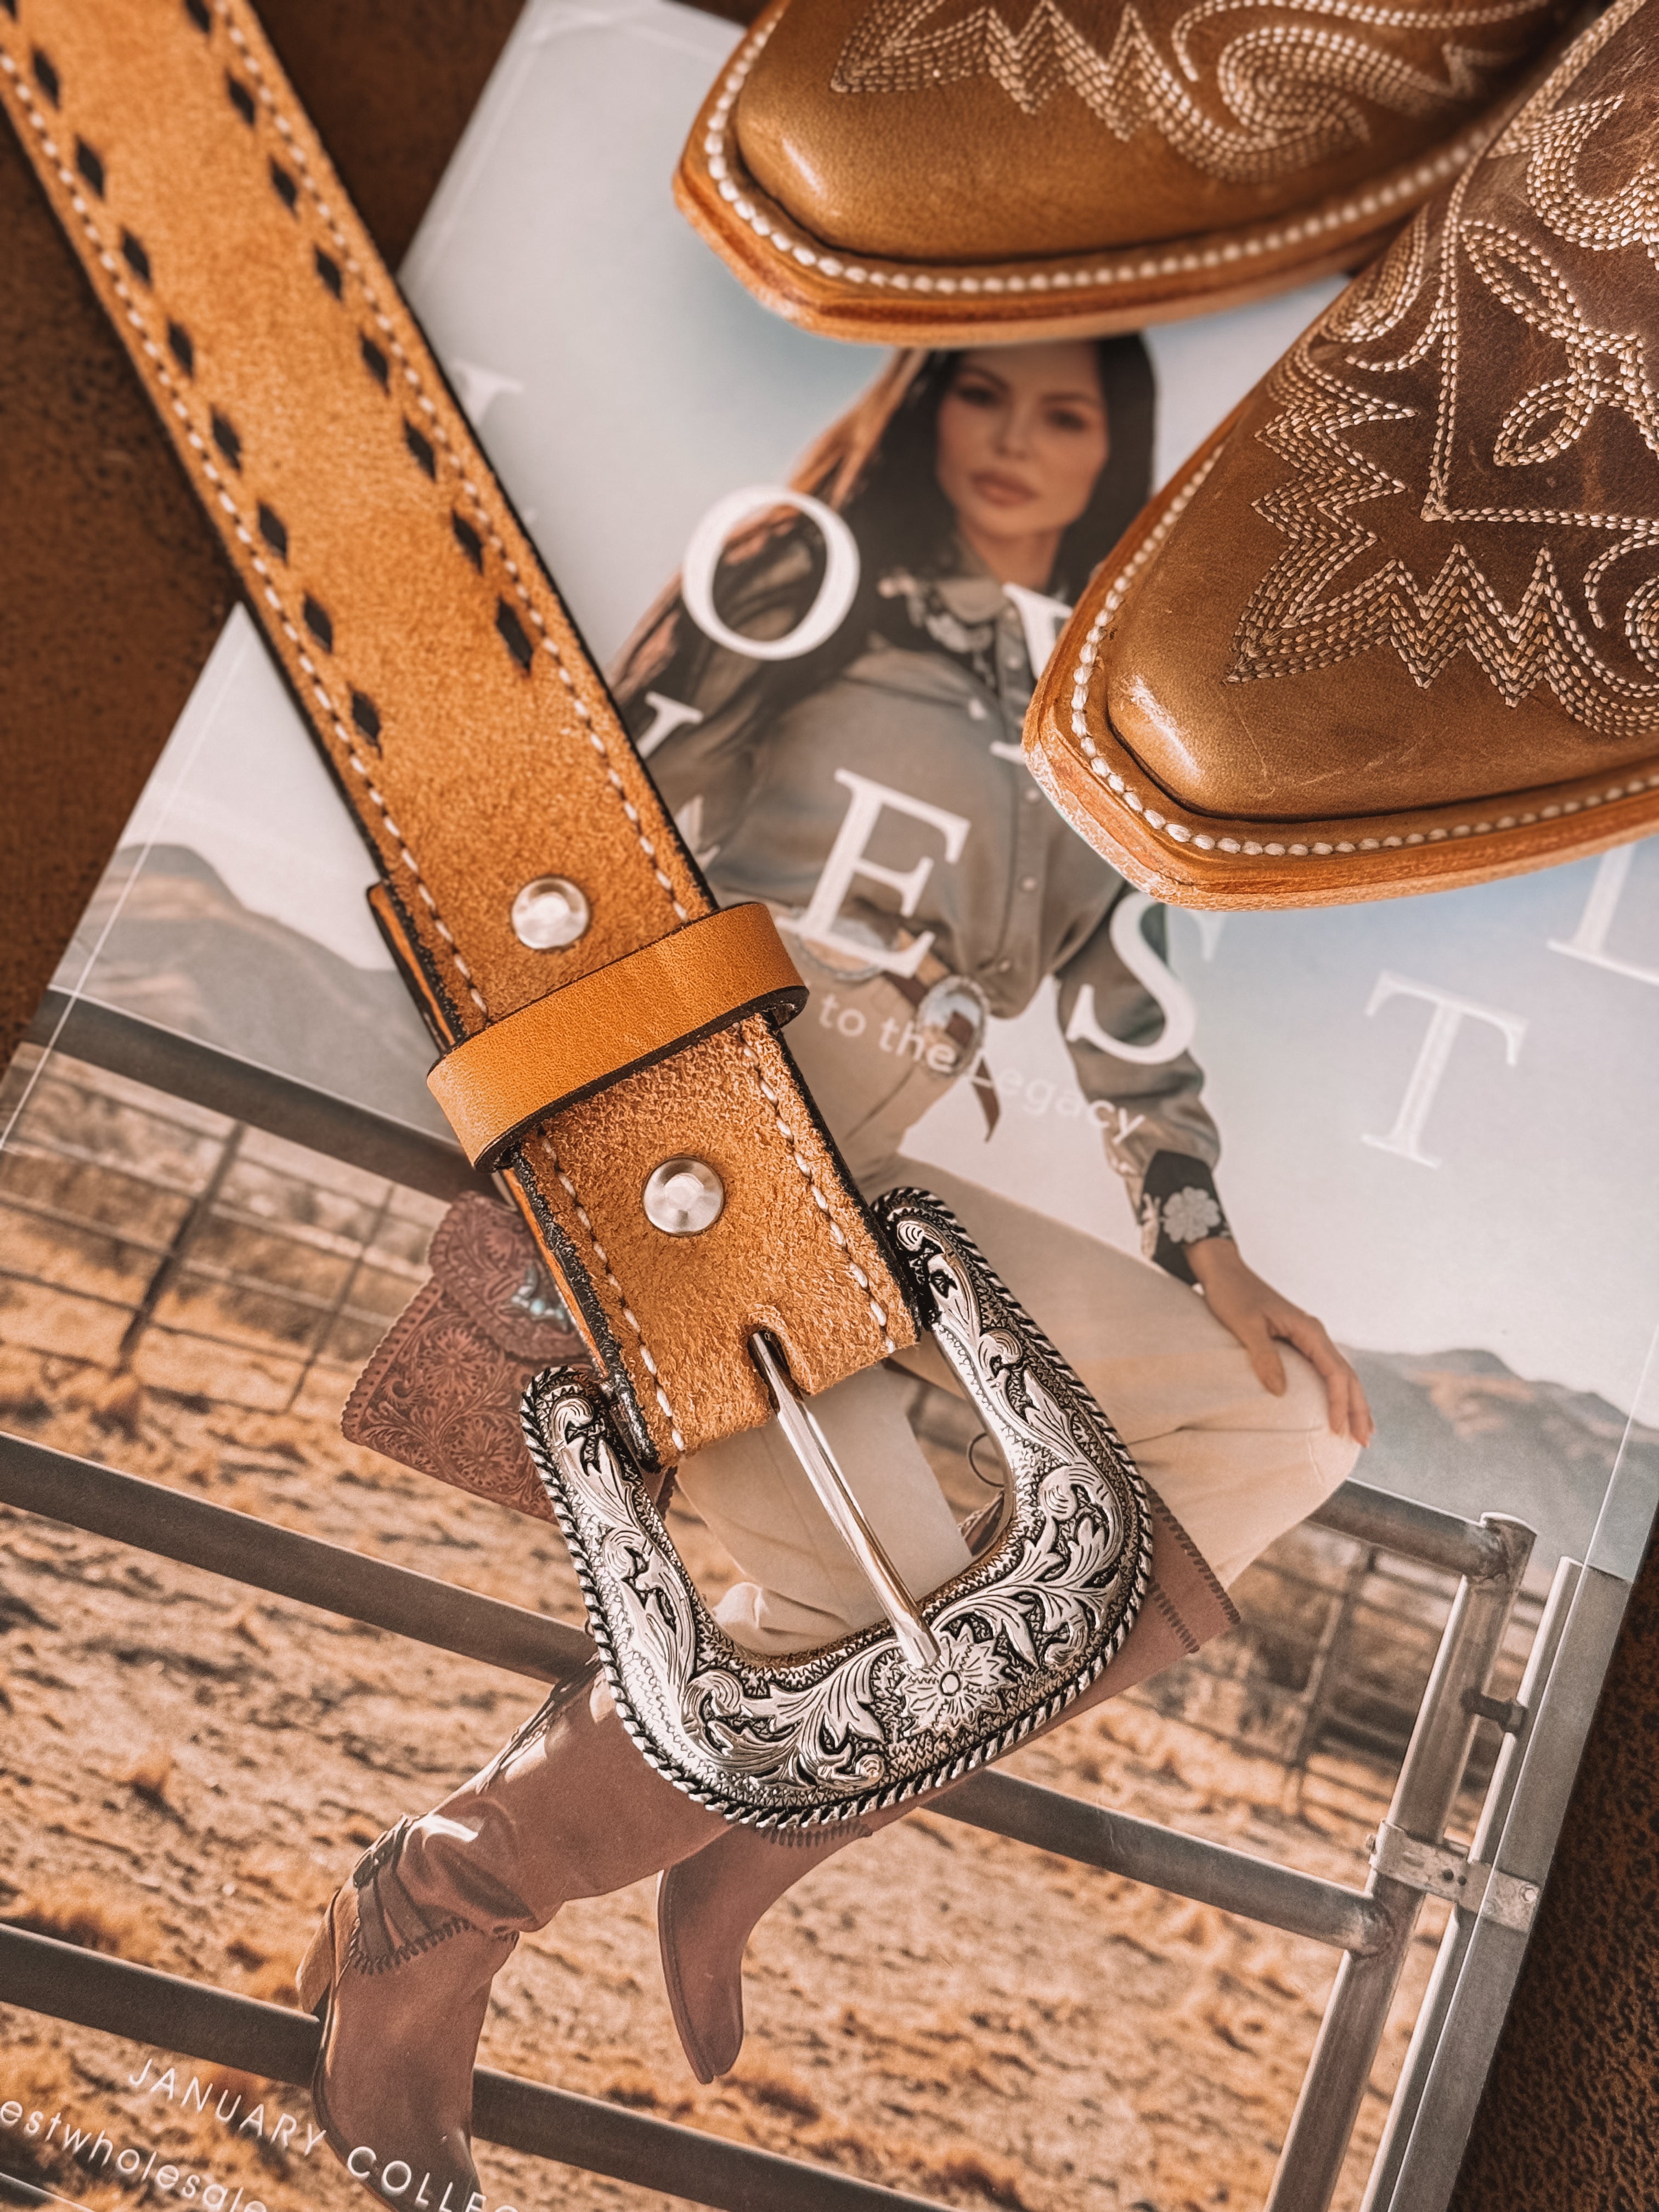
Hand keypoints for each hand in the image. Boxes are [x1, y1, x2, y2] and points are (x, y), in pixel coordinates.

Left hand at [1185, 1238, 1373, 1446]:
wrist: (1223, 1271)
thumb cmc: (1231, 1295)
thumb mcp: (1244, 1325)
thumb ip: (1263, 1356)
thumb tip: (1280, 1392)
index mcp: (1308, 1330)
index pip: (1335, 1372)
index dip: (1339, 1402)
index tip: (1338, 1429)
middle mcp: (1315, 1333)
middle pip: (1347, 1375)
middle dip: (1358, 1408)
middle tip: (1363, 1442)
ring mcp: (1309, 1337)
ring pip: (1340, 1373)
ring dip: (1353, 1402)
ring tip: (1362, 1432)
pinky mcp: (1298, 1341)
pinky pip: (1326, 1370)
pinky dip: (1338, 1390)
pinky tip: (1339, 1407)